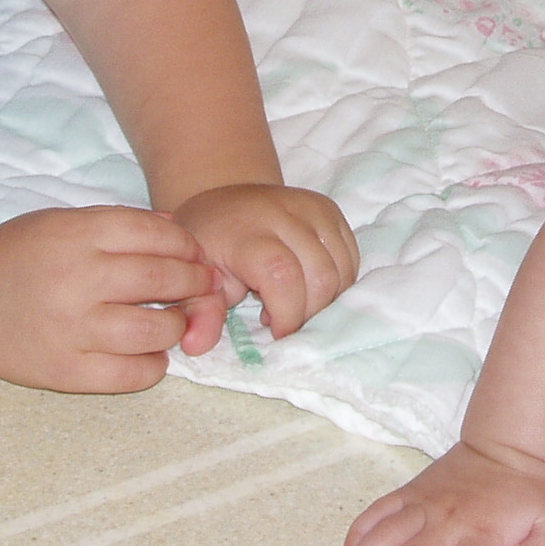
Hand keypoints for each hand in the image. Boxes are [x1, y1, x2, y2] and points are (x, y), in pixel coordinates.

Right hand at [0, 204, 218, 392]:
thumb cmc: (18, 257)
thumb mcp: (61, 222)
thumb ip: (117, 224)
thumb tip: (177, 231)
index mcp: (75, 235)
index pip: (154, 234)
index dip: (186, 244)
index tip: (195, 253)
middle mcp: (76, 280)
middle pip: (161, 279)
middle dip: (193, 281)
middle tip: (201, 286)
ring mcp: (71, 329)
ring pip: (153, 331)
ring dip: (177, 327)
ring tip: (175, 323)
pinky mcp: (66, 371)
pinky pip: (129, 374)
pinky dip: (153, 366)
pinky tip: (151, 356)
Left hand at [167, 182, 357, 352]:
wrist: (223, 200)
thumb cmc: (207, 246)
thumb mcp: (193, 279)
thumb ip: (201, 312)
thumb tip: (197, 345)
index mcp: (245, 231)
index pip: (282, 274)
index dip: (288, 313)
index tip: (275, 333)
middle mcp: (282, 212)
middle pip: (320, 276)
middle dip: (308, 313)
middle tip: (282, 318)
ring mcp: (310, 207)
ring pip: (341, 270)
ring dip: (324, 300)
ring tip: (293, 300)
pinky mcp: (330, 209)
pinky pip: (351, 258)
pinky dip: (337, 283)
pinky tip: (309, 286)